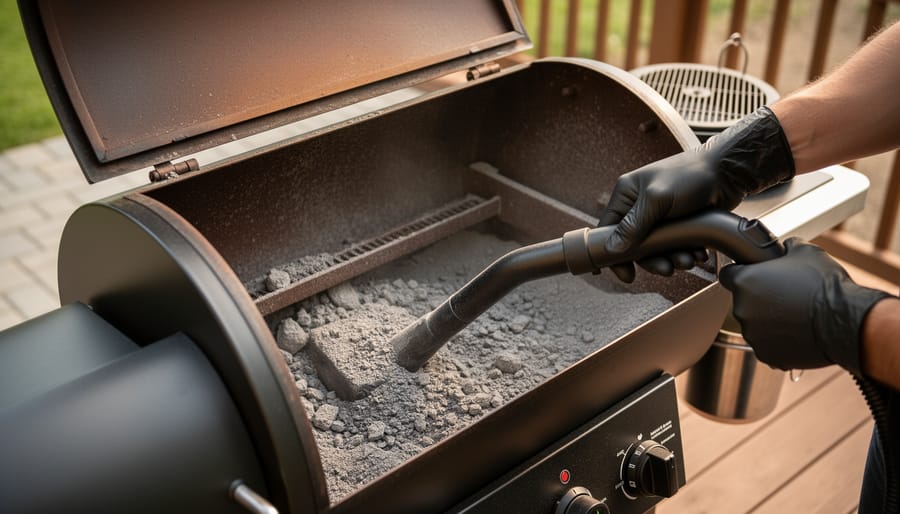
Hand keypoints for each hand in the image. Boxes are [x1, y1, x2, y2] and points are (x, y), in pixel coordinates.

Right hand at [598, 106, 793, 281]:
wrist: (727, 172)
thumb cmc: (690, 176)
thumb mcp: (657, 199)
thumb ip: (633, 225)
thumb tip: (612, 249)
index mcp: (627, 195)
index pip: (609, 229)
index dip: (613, 254)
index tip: (626, 274)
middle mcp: (639, 206)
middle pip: (635, 246)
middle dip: (653, 260)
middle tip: (668, 268)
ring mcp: (659, 216)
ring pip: (657, 249)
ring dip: (673, 258)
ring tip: (689, 259)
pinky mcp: (678, 223)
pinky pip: (675, 246)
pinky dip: (686, 253)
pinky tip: (699, 252)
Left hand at [719, 238, 890, 374]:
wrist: (843, 321)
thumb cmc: (823, 285)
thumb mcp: (804, 251)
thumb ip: (784, 248)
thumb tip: (784, 248)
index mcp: (744, 282)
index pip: (728, 275)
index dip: (741, 274)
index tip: (753, 276)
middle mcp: (742, 309)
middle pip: (744, 302)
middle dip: (760, 299)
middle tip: (784, 296)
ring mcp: (753, 335)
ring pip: (756, 325)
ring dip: (769, 321)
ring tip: (794, 316)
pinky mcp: (766, 355)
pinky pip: (767, 345)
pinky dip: (779, 341)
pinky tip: (797, 333)